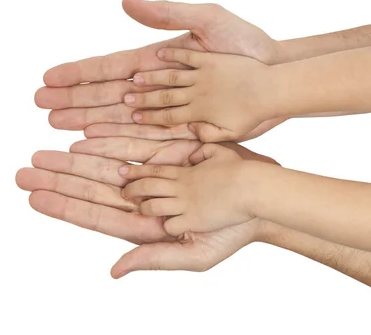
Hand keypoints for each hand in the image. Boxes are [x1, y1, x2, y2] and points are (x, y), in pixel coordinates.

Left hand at [16, 138, 276, 276]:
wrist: (262, 197)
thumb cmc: (233, 232)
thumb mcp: (194, 254)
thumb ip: (151, 259)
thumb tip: (114, 271)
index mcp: (143, 224)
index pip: (93, 214)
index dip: (62, 205)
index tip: (33, 196)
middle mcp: (140, 197)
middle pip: (88, 187)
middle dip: (56, 179)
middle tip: (23, 172)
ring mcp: (150, 172)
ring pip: (101, 163)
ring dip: (71, 158)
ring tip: (41, 153)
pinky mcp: (164, 150)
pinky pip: (129, 142)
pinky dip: (105, 139)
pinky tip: (82, 136)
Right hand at [35, 0, 285, 140]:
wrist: (276, 75)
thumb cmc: (245, 44)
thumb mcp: (207, 20)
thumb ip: (166, 14)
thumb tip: (124, 1)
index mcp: (154, 59)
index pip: (107, 68)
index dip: (77, 74)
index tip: (48, 78)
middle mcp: (152, 86)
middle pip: (104, 95)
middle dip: (71, 99)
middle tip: (40, 106)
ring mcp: (163, 110)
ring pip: (116, 118)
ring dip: (85, 121)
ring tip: (57, 125)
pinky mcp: (179, 129)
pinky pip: (141, 137)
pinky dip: (115, 140)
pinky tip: (92, 142)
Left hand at [121, 143, 256, 235]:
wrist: (255, 188)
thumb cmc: (243, 172)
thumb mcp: (221, 153)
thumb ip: (203, 154)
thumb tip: (192, 157)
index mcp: (186, 173)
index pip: (154, 171)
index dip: (136, 171)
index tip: (122, 170)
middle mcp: (182, 189)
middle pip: (147, 187)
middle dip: (132, 190)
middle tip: (123, 191)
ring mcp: (186, 205)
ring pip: (153, 207)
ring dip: (146, 208)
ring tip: (142, 208)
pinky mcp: (194, 220)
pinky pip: (171, 225)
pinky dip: (168, 226)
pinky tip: (169, 224)